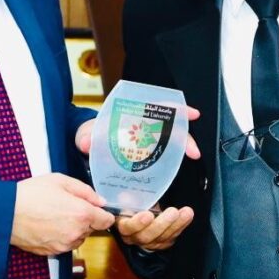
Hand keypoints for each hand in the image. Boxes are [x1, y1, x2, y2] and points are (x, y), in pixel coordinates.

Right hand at [11, 173, 113, 255]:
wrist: (6, 213)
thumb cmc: (30, 194)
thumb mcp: (61, 180)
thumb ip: (86, 191)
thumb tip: (100, 201)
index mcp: (81, 214)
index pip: (107, 220)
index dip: (103, 213)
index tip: (97, 209)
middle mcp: (76, 233)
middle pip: (92, 229)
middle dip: (85, 218)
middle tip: (67, 206)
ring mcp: (64, 245)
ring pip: (79, 237)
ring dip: (73, 229)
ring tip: (55, 215)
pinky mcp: (52, 252)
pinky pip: (65, 244)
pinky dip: (61, 236)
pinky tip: (48, 225)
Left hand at [75, 107, 201, 160]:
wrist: (88, 146)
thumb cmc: (91, 134)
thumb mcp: (87, 132)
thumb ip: (86, 136)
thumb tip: (85, 143)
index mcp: (131, 116)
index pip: (158, 107)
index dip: (177, 109)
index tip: (192, 114)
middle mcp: (142, 127)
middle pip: (170, 127)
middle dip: (185, 136)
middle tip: (193, 150)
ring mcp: (144, 142)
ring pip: (169, 142)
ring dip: (182, 148)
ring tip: (192, 157)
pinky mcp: (143, 156)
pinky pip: (159, 157)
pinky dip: (168, 164)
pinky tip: (172, 171)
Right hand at [116, 206, 194, 251]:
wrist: (142, 214)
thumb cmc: (135, 205)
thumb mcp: (131, 199)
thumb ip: (130, 199)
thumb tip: (127, 196)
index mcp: (124, 225)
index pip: (127, 228)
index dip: (137, 223)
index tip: (148, 214)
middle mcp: (135, 237)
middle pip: (146, 236)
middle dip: (161, 224)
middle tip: (172, 212)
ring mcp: (150, 242)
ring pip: (162, 238)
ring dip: (176, 224)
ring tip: (186, 212)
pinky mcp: (162, 243)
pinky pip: (172, 236)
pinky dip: (181, 225)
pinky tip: (187, 215)